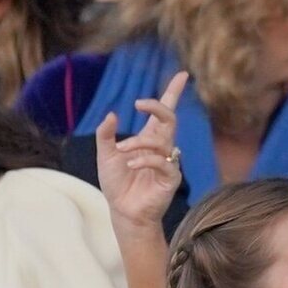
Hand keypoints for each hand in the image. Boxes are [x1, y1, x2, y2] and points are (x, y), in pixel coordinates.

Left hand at [96, 70, 189, 234]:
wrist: (123, 212)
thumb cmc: (117, 184)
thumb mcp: (105, 155)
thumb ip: (106, 135)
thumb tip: (112, 114)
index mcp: (149, 138)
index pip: (164, 111)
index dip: (173, 92)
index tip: (182, 75)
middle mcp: (162, 147)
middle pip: (170, 118)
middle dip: (158, 106)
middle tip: (139, 103)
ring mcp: (168, 162)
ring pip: (162, 140)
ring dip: (139, 142)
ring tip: (122, 151)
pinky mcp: (171, 178)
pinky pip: (163, 162)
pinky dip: (146, 159)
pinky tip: (132, 163)